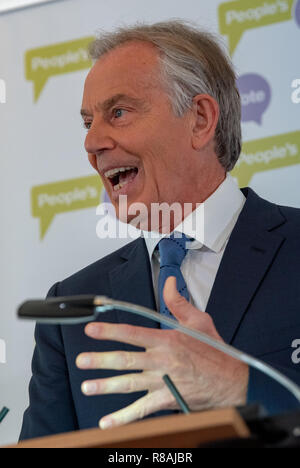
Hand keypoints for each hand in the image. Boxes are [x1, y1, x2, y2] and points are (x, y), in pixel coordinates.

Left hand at [76, 276, 248, 428]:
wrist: (232, 381)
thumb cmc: (215, 351)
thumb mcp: (198, 321)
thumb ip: (178, 302)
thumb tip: (169, 283)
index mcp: (168, 340)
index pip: (133, 334)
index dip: (110, 331)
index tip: (91, 330)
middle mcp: (162, 360)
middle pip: (126, 360)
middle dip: (101, 360)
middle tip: (82, 360)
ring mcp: (163, 382)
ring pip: (129, 383)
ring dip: (106, 385)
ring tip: (87, 386)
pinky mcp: (167, 399)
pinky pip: (142, 409)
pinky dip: (124, 417)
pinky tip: (107, 421)